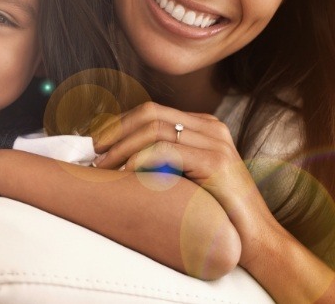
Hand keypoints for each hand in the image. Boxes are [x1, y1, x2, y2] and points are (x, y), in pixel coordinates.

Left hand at [92, 102, 273, 264]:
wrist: (258, 240)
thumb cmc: (217, 210)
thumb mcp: (188, 175)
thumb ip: (166, 158)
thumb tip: (120, 154)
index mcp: (204, 125)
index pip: (152, 111)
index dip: (121, 123)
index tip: (99, 141)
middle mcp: (210, 126)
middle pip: (150, 112)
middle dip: (116, 129)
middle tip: (94, 150)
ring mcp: (215, 141)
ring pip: (154, 128)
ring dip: (122, 145)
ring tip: (103, 165)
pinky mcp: (216, 161)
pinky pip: (167, 150)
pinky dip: (141, 158)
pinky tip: (126, 171)